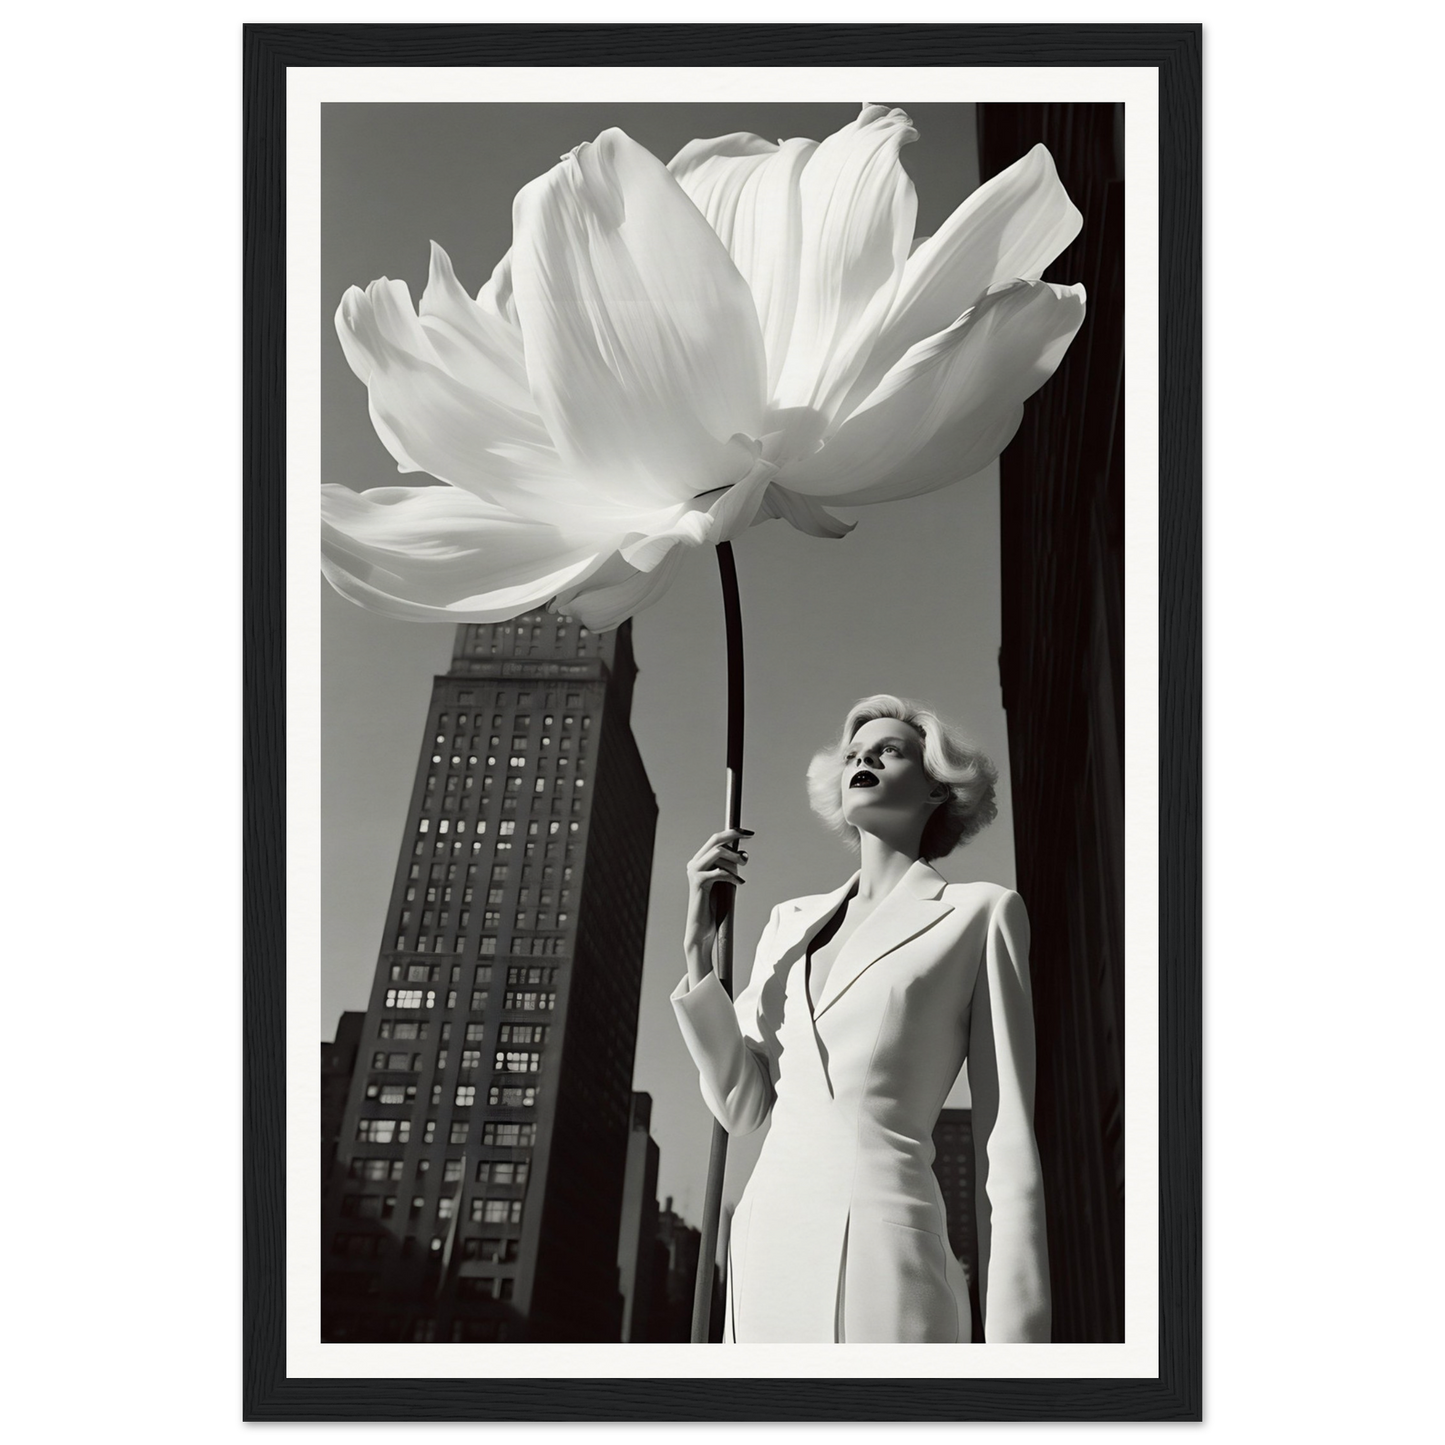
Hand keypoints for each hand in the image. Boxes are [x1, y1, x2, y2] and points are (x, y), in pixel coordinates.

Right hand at [683, 827, 753, 979]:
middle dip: (734, 836)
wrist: (702, 929)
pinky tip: (739, 883)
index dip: (732, 832)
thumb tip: (743, 855)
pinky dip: (732, 875)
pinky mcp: (698, 883)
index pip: (715, 839)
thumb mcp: (725, 882)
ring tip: (744, 867)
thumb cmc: (715, 907)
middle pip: (715, 840)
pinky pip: (719, 871)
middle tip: (750, 837)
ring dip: (735, 858)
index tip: (749, 833)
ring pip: (718, 852)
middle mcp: (694, 863)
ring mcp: (694, 872)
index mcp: (700, 861)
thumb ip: (730, 867)